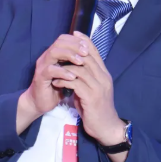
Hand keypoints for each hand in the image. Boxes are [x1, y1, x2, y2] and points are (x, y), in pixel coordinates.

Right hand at [21, 34, 88, 116]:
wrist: (42, 102)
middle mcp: (47, 57)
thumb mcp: (69, 73)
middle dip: (74, 45)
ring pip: (54, 53)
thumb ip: (76, 62)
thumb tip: (90, 53)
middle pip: (59, 42)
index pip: (63, 38)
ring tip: (81, 62)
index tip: (87, 46)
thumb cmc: (58, 87)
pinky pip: (50, 70)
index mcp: (54, 54)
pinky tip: (73, 76)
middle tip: (86, 52)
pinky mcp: (40, 77)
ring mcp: (42, 66)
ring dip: (69, 55)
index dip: (76, 40)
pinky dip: (63, 72)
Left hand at [51, 32, 125, 146]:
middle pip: (87, 57)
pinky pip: (76, 83)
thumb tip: (73, 69)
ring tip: (54, 69)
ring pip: (81, 69)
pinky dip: (64, 81)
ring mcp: (99, 87)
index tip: (75, 33)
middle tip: (58, 49)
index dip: (85, 41)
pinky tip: (56, 82)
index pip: (95, 53)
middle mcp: (103, 78)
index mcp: (104, 75)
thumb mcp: (92, 90)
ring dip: (65, 68)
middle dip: (72, 51)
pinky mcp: (92, 97)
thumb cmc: (96, 110)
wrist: (106, 128)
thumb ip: (85, 79)